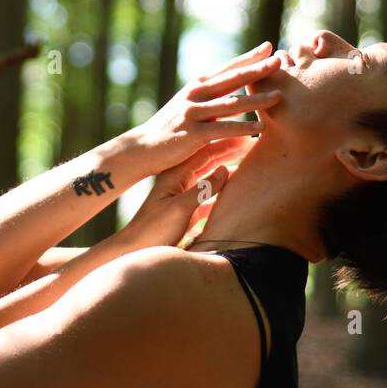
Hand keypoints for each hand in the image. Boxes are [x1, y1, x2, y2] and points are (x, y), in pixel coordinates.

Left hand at [123, 139, 249, 249]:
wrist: (134, 250)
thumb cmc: (154, 230)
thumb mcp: (180, 208)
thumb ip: (203, 189)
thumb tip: (225, 169)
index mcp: (176, 175)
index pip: (205, 152)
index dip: (226, 143)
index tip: (246, 136)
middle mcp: (180, 181)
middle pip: (209, 161)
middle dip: (229, 151)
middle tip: (252, 143)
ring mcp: (183, 196)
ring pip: (210, 178)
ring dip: (228, 170)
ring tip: (247, 161)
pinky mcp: (186, 211)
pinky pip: (209, 197)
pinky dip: (223, 191)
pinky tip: (235, 190)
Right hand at [131, 42, 281, 175]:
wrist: (142, 147)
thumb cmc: (170, 128)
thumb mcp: (189, 106)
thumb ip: (210, 100)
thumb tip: (235, 98)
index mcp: (197, 85)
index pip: (228, 68)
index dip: (249, 57)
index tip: (270, 47)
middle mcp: (195, 94)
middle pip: (232, 79)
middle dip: (258, 70)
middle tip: (281, 62)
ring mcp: (193, 113)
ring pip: (231, 104)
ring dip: (256, 100)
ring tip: (279, 96)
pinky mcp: (192, 133)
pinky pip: (222, 129)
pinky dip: (243, 128)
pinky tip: (260, 128)